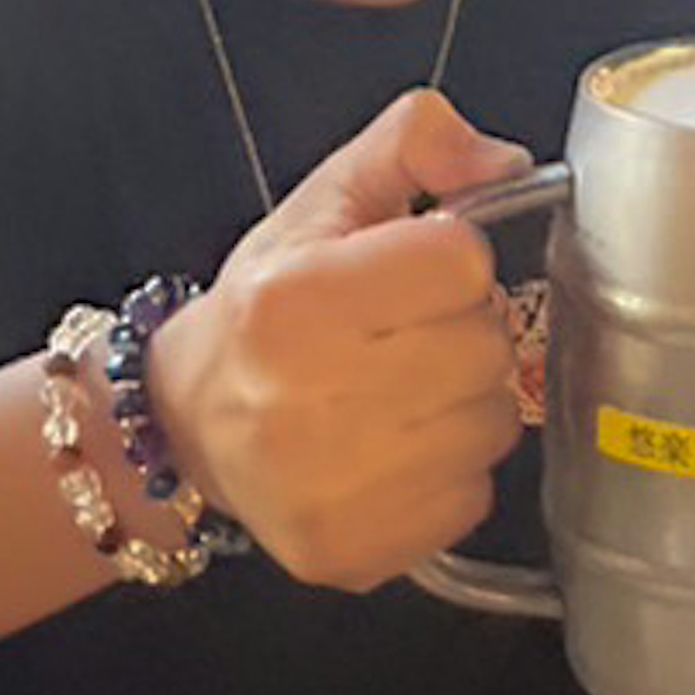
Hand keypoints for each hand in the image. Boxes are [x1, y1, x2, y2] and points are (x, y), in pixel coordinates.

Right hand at [148, 86, 530, 588]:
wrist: (187, 426)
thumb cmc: (263, 313)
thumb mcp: (322, 203)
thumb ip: (413, 142)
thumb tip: (507, 161)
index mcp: (293, 299)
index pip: (461, 261)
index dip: (447, 261)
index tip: (407, 276)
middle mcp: (301, 399)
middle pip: (485, 346)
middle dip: (460, 332)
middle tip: (403, 339)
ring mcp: (326, 488)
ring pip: (491, 425)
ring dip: (462, 404)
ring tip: (400, 396)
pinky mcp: (351, 551)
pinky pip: (471, 499)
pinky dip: (449, 476)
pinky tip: (394, 454)